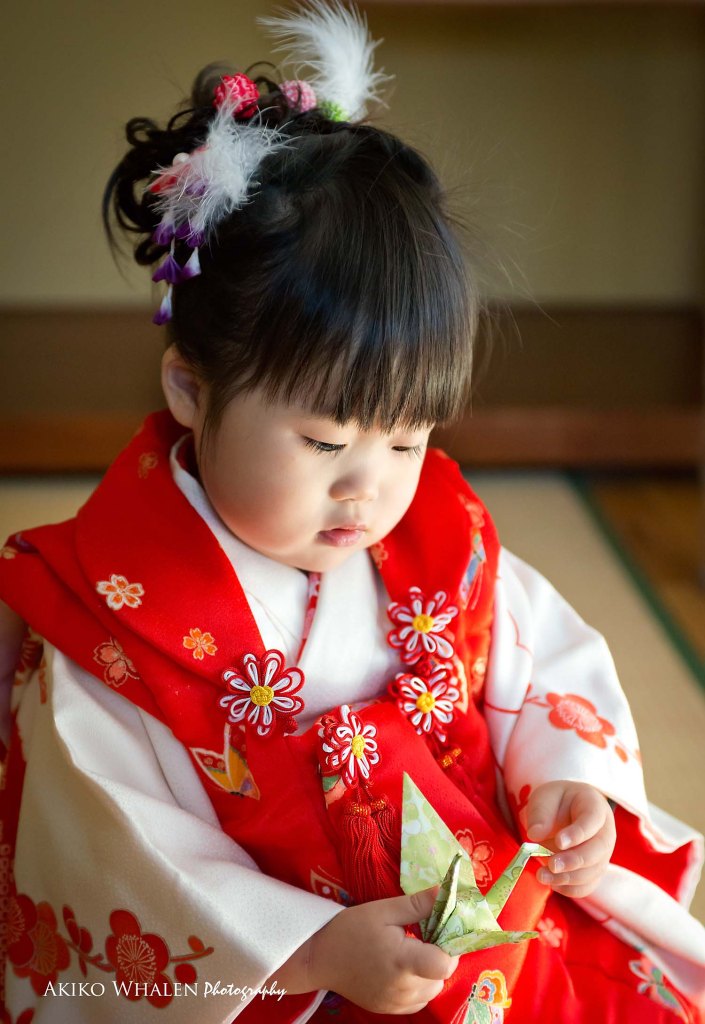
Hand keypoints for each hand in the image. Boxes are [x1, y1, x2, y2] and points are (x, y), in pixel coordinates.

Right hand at [271, 887, 457, 1013]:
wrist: (320, 958)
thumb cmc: (351, 929)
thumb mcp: (383, 910)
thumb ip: (417, 904)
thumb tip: (445, 892)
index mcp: (403, 961)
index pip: (445, 964)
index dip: (449, 947)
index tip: (438, 931)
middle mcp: (403, 988)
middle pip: (441, 977)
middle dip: (438, 956)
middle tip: (422, 937)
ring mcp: (396, 1004)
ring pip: (432, 990)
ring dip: (430, 973)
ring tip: (411, 952)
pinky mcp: (389, 1010)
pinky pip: (418, 1000)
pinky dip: (418, 986)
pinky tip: (402, 969)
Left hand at [525, 780, 615, 897]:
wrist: (565, 810)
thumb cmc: (556, 801)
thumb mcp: (545, 797)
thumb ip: (540, 813)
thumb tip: (535, 835)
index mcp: (594, 805)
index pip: (592, 819)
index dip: (578, 833)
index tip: (559, 841)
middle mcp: (605, 830)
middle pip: (598, 849)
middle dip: (574, 860)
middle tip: (551, 865)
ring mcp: (603, 853)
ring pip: (593, 871)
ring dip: (568, 877)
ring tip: (542, 875)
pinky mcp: (594, 871)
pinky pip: (588, 885)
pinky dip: (570, 889)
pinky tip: (552, 883)